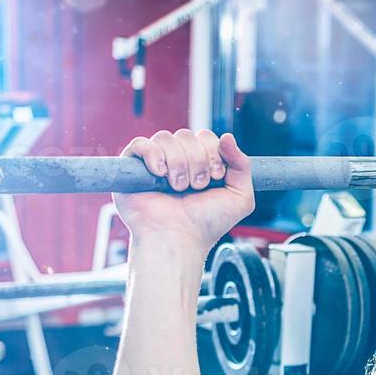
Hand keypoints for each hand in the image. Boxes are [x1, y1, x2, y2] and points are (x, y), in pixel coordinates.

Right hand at [114, 130, 255, 245]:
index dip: (212, 152)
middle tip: (197, 187)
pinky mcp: (133, 169)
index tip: (215, 177)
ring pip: (165, 138)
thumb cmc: (206, 224)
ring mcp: (155, 163)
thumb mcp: (240, 198)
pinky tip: (160, 174)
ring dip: (178, 163)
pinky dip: (153, 155)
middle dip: (197, 161)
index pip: (205, 137)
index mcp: (200, 163)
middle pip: (186, 135)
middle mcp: (177, 160)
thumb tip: (227, 137)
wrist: (180, 239)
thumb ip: (243, 166)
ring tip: (178, 187)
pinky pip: (141, 144)